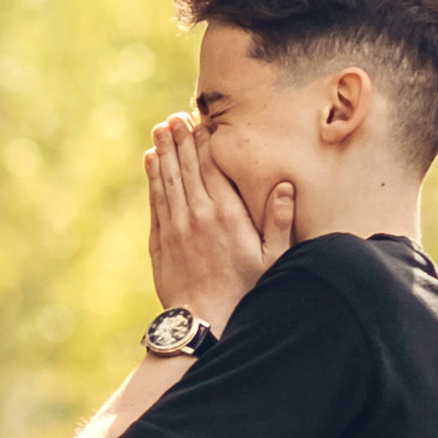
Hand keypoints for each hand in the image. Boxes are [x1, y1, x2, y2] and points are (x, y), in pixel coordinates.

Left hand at [145, 113, 294, 326]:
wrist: (205, 320)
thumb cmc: (246, 290)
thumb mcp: (273, 258)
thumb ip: (280, 221)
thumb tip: (287, 186)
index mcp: (228, 213)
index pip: (212, 166)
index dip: (205, 142)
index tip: (201, 121)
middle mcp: (198, 214)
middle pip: (186, 166)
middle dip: (180, 139)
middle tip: (174, 118)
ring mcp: (176, 226)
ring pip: (167, 179)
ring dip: (163, 152)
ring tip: (160, 130)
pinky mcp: (160, 240)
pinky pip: (156, 200)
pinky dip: (153, 178)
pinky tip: (151, 162)